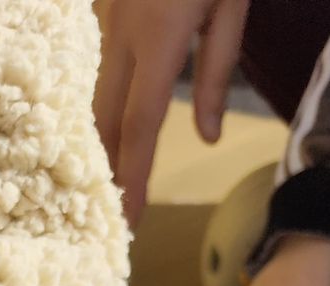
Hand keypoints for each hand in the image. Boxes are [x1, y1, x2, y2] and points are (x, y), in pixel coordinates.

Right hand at [95, 0, 250, 224]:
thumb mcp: (234, 0)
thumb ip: (218, 70)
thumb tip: (208, 137)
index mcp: (160, 34)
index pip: (140, 123)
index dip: (133, 175)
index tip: (128, 220)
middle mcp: (120, 30)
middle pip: (105, 117)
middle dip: (107, 168)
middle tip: (113, 210)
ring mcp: (102, 14)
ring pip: (95, 91)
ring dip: (99, 135)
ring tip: (108, 173)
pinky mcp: (98, 2)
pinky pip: (98, 60)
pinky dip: (103, 93)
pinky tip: (110, 111)